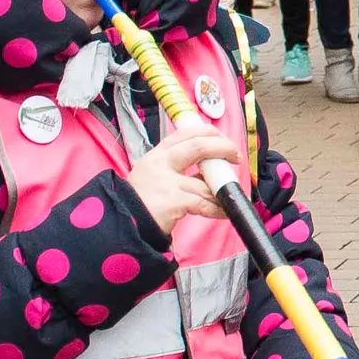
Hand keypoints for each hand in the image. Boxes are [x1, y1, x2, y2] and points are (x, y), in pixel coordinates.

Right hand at [125, 125, 242, 233]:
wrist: (123, 226)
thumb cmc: (139, 205)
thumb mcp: (151, 177)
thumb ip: (175, 169)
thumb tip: (206, 169)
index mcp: (156, 156)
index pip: (185, 134)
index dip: (207, 133)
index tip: (221, 138)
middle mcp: (161, 164)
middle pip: (199, 147)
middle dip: (223, 148)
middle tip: (235, 156)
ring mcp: (168, 182)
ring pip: (205, 182)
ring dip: (221, 190)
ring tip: (227, 197)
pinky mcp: (175, 201)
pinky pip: (205, 203)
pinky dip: (218, 208)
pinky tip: (223, 212)